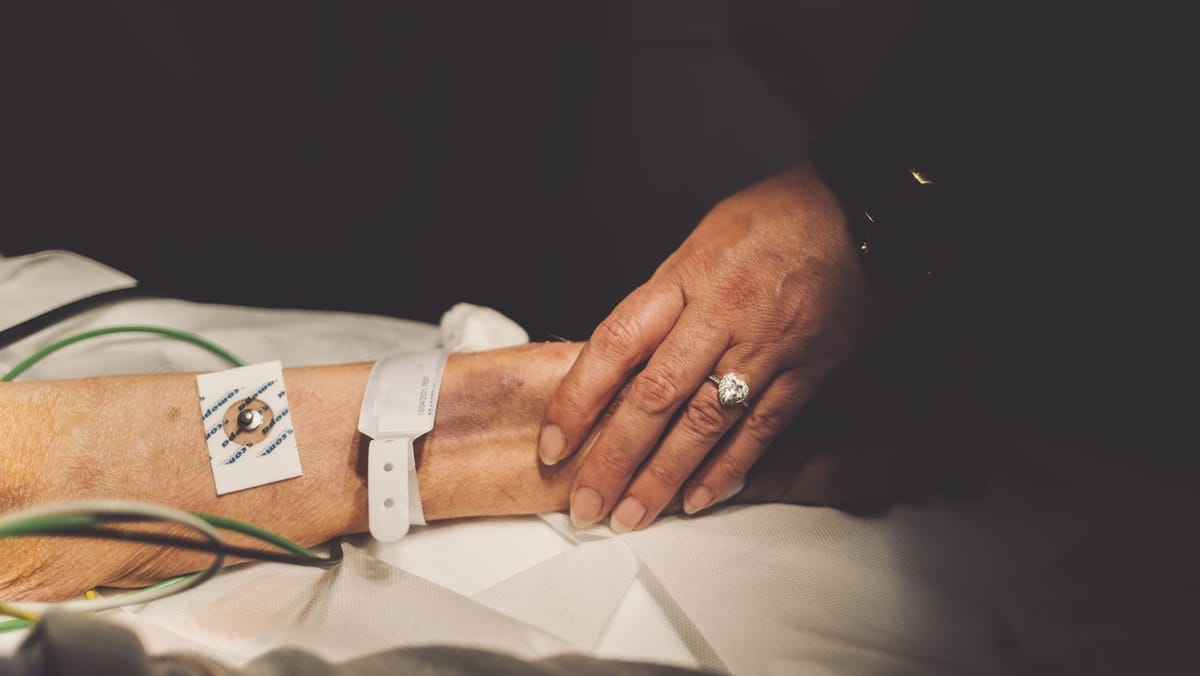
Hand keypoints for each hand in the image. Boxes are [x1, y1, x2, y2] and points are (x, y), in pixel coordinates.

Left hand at [538, 162, 876, 530]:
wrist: (863, 212)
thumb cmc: (779, 218)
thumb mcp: (704, 239)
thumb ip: (666, 298)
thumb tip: (627, 351)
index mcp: (687, 277)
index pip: (616, 344)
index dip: (579, 398)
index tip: (555, 441)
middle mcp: (722, 314)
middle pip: (656, 396)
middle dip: (615, 457)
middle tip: (586, 501)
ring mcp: (766, 347)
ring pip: (705, 423)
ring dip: (664, 477)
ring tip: (634, 514)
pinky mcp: (806, 372)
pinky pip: (761, 430)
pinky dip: (728, 469)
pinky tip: (698, 498)